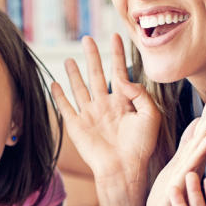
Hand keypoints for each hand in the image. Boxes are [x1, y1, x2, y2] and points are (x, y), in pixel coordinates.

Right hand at [51, 35, 160, 186]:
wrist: (123, 168)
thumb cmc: (140, 146)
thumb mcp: (151, 115)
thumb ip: (140, 93)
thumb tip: (123, 79)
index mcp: (124, 102)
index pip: (120, 71)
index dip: (118, 54)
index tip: (116, 36)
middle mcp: (105, 105)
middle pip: (97, 74)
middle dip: (92, 56)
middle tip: (87, 39)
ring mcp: (90, 114)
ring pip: (80, 87)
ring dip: (74, 72)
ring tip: (69, 58)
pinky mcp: (76, 125)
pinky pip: (65, 106)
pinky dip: (58, 95)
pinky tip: (54, 83)